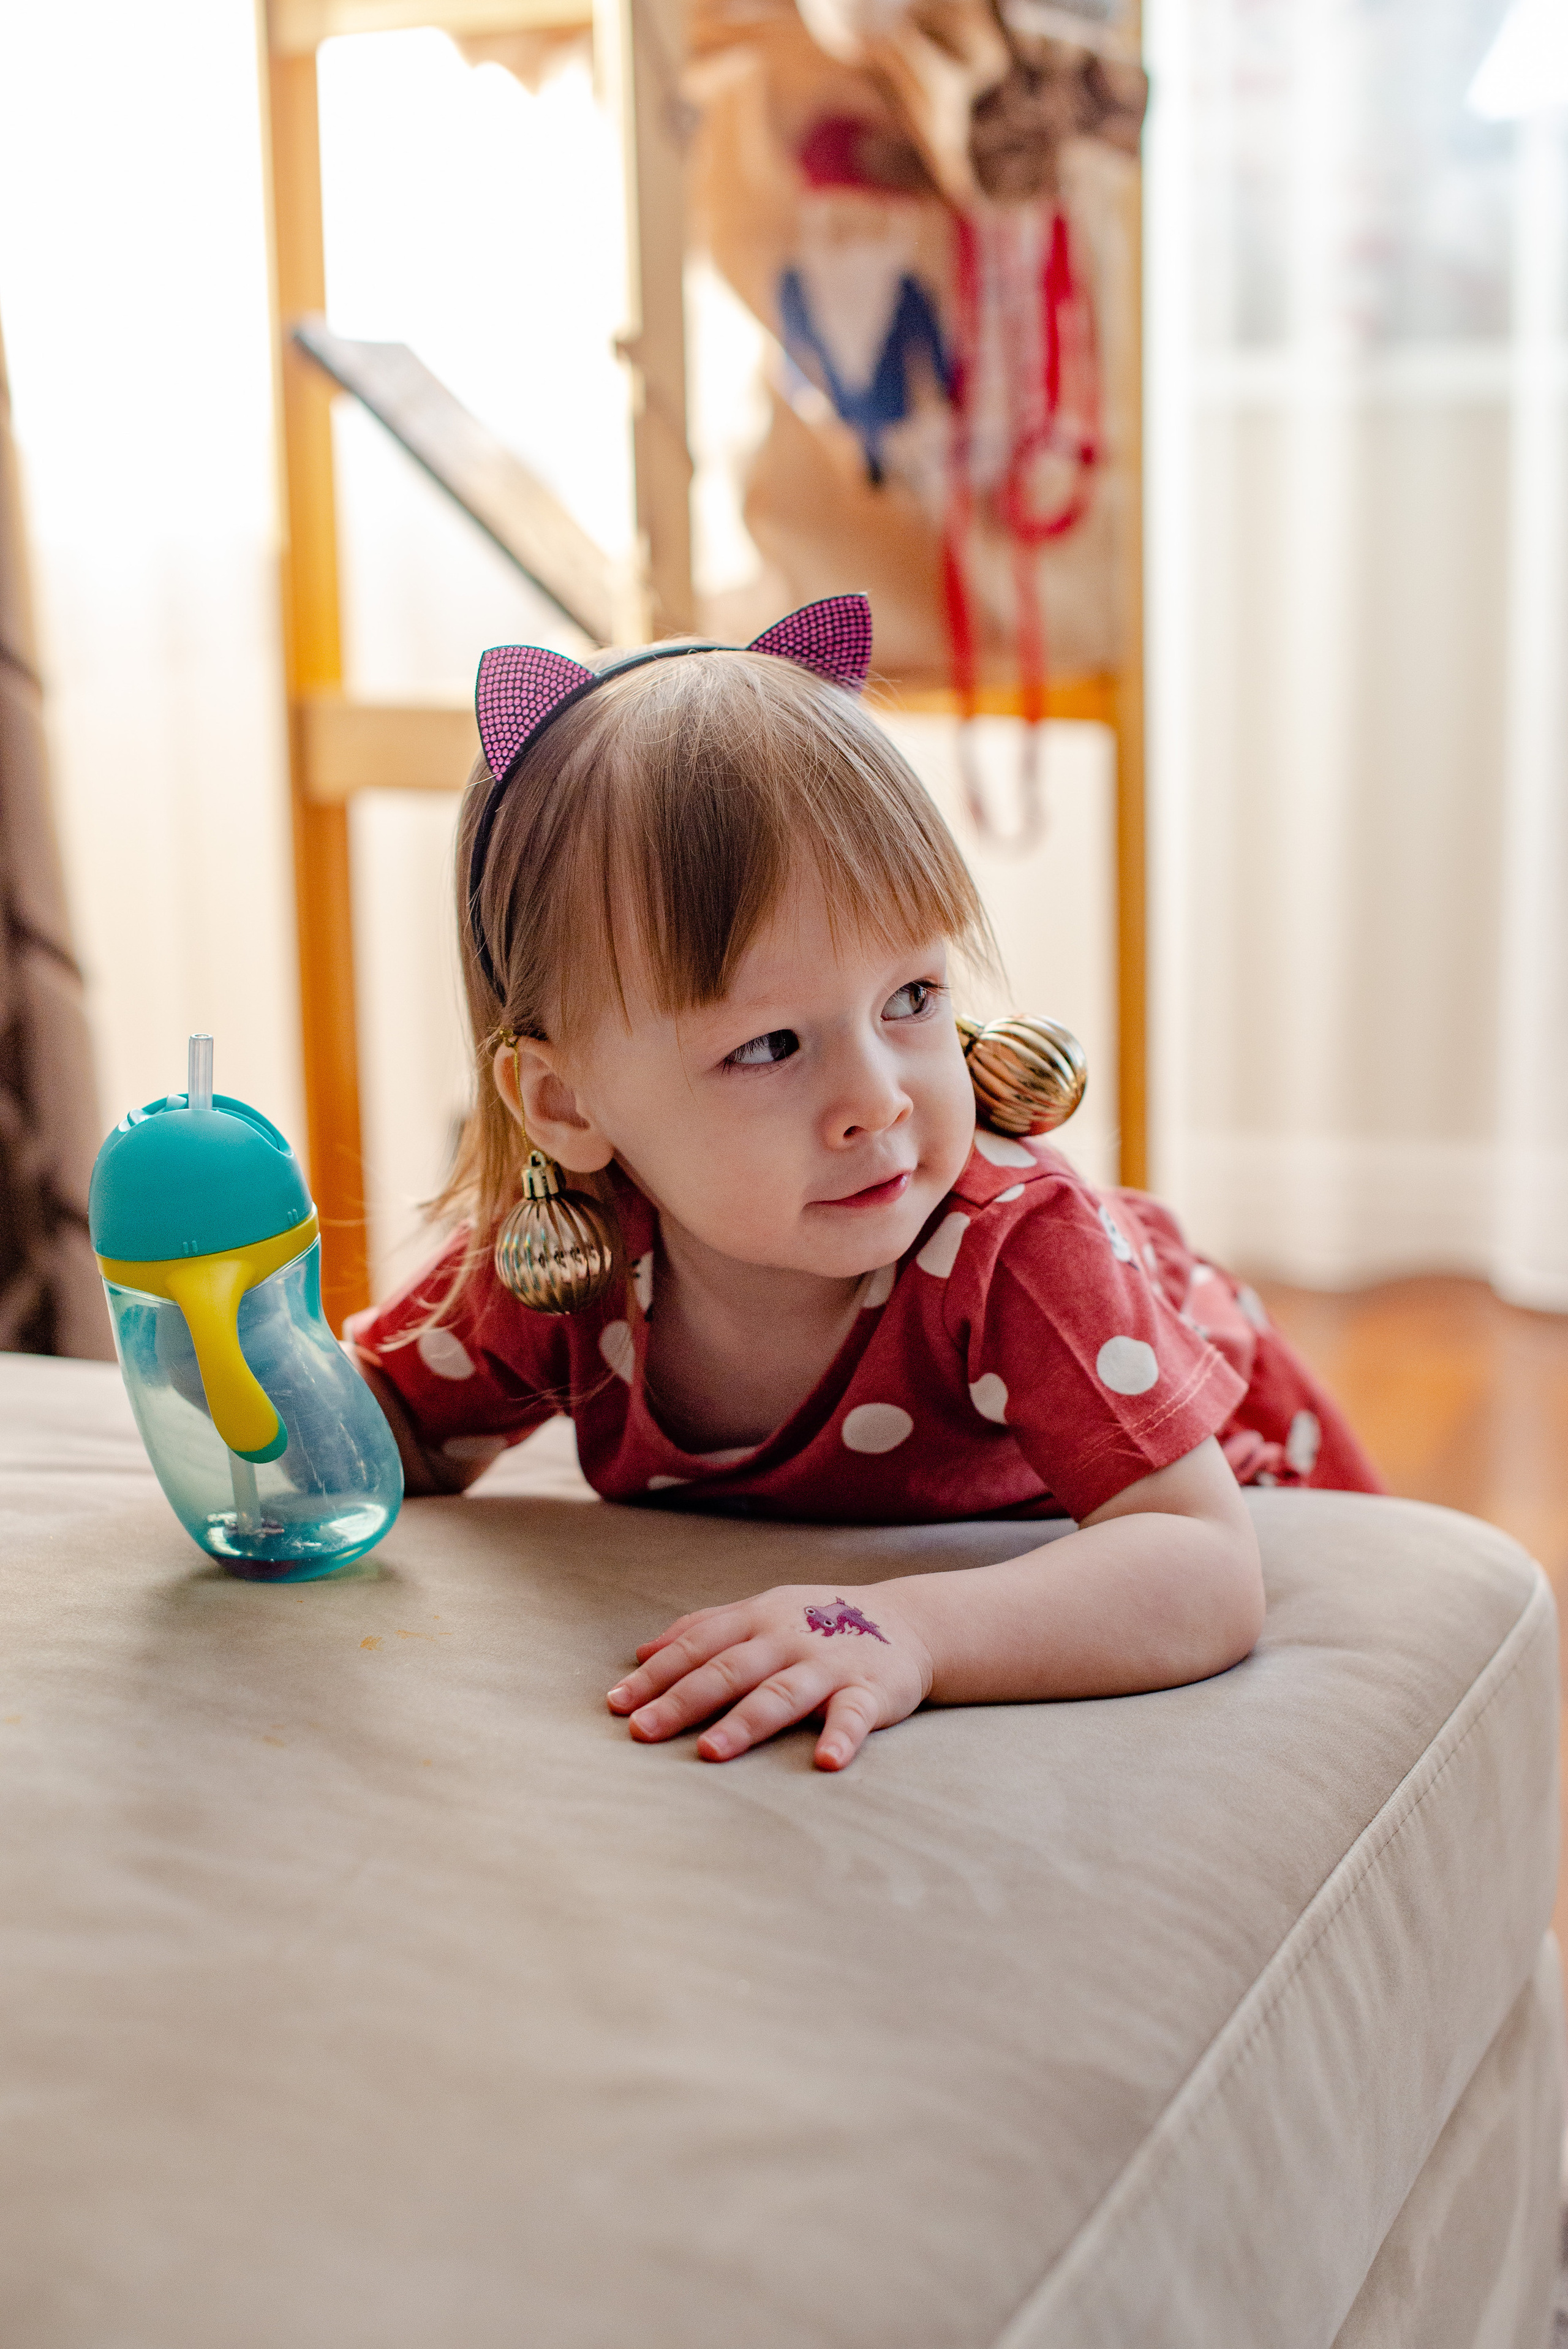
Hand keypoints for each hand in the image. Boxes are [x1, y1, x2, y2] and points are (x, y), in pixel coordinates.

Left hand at [607, 1584, 932, 1769]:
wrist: (910, 1622)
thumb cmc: (817, 1622)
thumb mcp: (760, 1613)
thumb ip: (703, 1628)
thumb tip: (641, 1652)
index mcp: (756, 1618)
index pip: (696, 1646)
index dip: (655, 1675)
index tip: (616, 1705)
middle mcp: (787, 1637)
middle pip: (729, 1670)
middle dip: (683, 1701)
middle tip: (642, 1731)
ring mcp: (829, 1663)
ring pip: (782, 1693)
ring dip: (746, 1722)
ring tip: (712, 1752)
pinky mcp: (872, 1689)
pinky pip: (855, 1715)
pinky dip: (842, 1737)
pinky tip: (827, 1762)